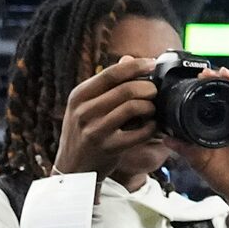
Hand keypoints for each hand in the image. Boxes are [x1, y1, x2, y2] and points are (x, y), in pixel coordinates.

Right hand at [52, 56, 163, 179]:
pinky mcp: (108, 148)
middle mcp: (84, 111)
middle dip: (147, 87)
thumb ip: (107, 84)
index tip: (152, 63)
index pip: (111, 73)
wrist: (72, 169)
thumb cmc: (84, 132)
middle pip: (125, 89)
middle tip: (155, 90)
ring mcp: (95, 130)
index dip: (136, 66)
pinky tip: (151, 126)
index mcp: (79, 95)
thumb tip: (129, 58)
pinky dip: (151, 127)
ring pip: (133, 107)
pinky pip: (139, 133)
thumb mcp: (86, 105)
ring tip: (152, 108)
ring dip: (149, 106)